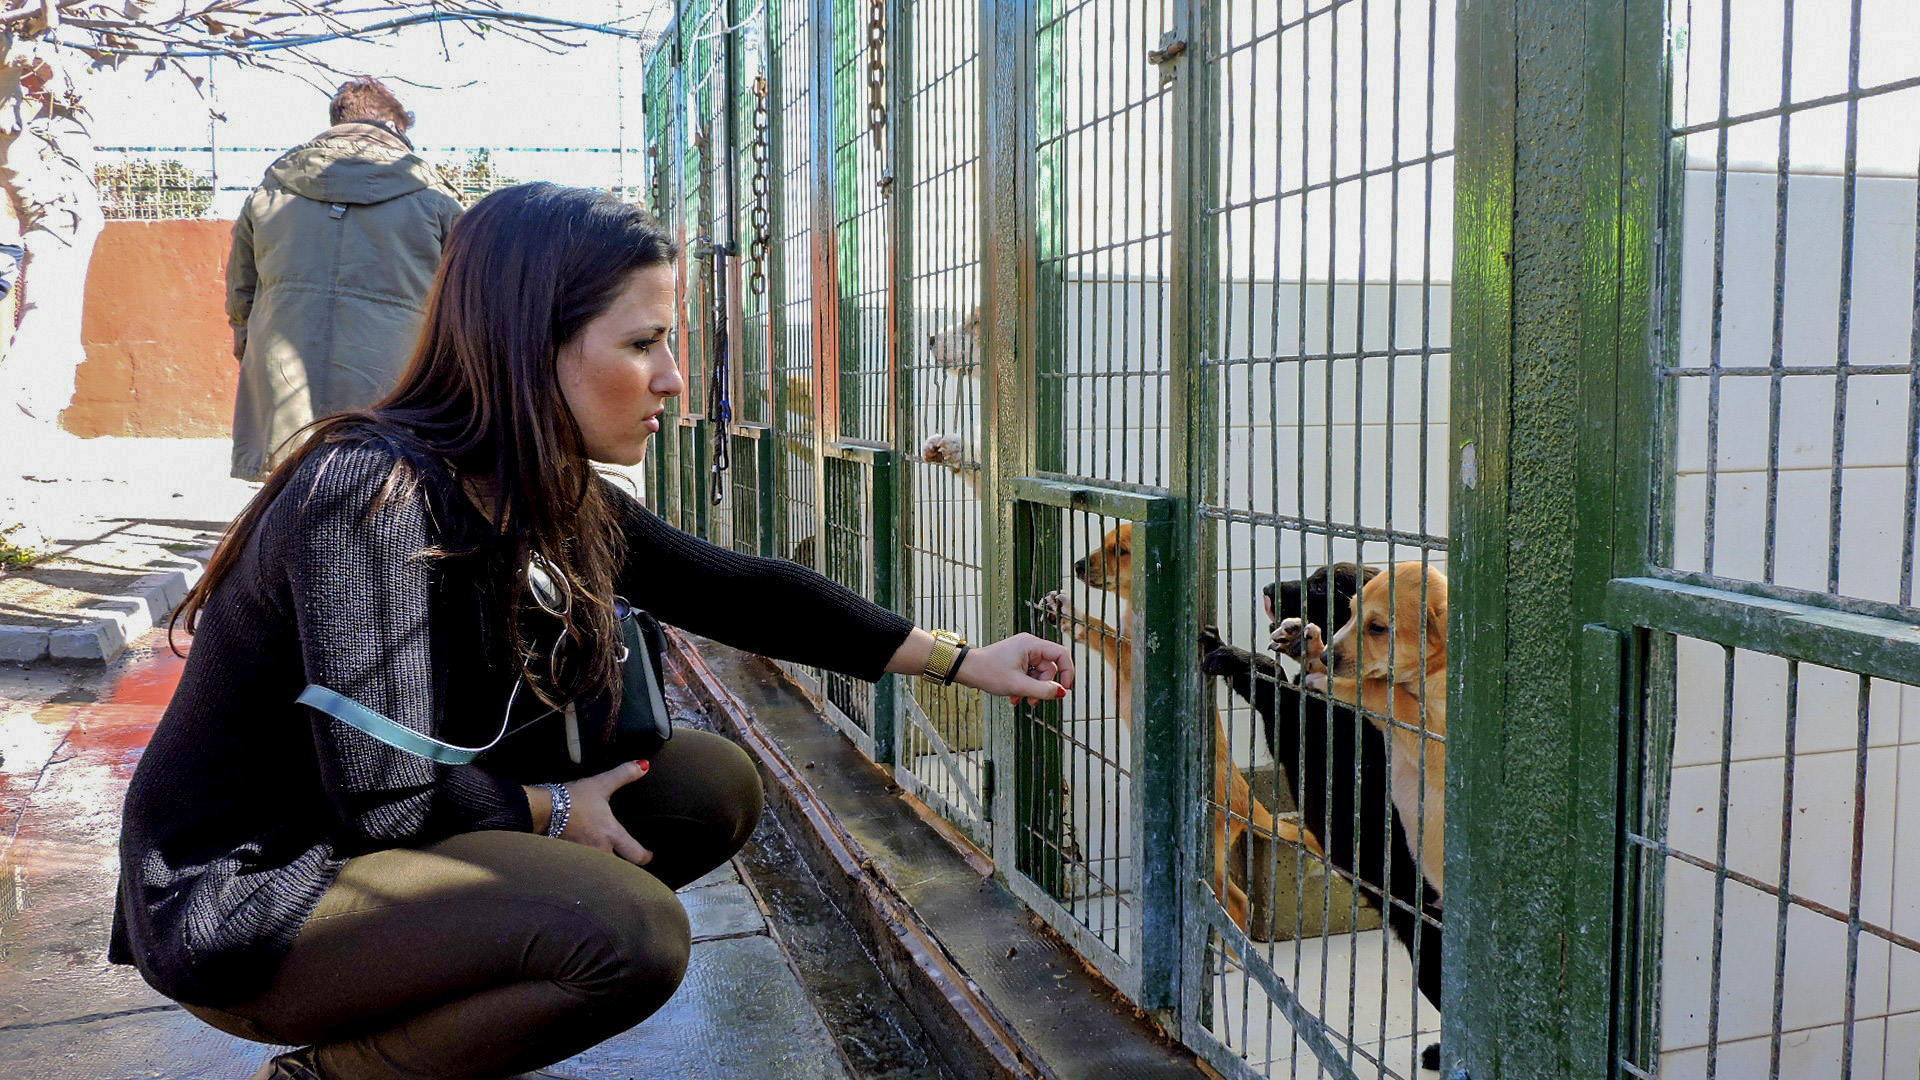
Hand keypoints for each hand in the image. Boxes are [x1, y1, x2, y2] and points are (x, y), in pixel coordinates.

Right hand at [557, 760, 653, 865]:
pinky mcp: (570, 858)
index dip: (645, 857)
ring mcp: (583, 857)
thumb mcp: (600, 784)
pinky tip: (587, 862)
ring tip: (610, 863)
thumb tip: (644, 765)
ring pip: (601, 869)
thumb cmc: (572, 798)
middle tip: (627, 860)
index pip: (636, 855)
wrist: (541, 810)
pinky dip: (588, 867)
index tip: (648, 855)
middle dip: (625, 867)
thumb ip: (624, 775)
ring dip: (606, 868)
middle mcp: (599, 850)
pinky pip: (584, 868)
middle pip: (619, 868)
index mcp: (611, 834)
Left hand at [953, 633, 1075, 706]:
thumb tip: (1061, 692)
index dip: (1067, 672)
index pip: (1061, 654)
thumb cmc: (987, 672)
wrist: (966, 670)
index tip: (1065, 689)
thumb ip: (1042, 690)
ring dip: (1032, 689)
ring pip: (1038, 674)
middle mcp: (1029, 645)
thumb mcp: (1018, 685)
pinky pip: (1029, 674)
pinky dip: (1025, 686)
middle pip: (1049, 668)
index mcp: (1031, 644)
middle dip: (1042, 687)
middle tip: (1032, 701)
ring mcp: (1023, 652)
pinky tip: (1015, 696)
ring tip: (1020, 699)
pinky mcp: (1017, 660)